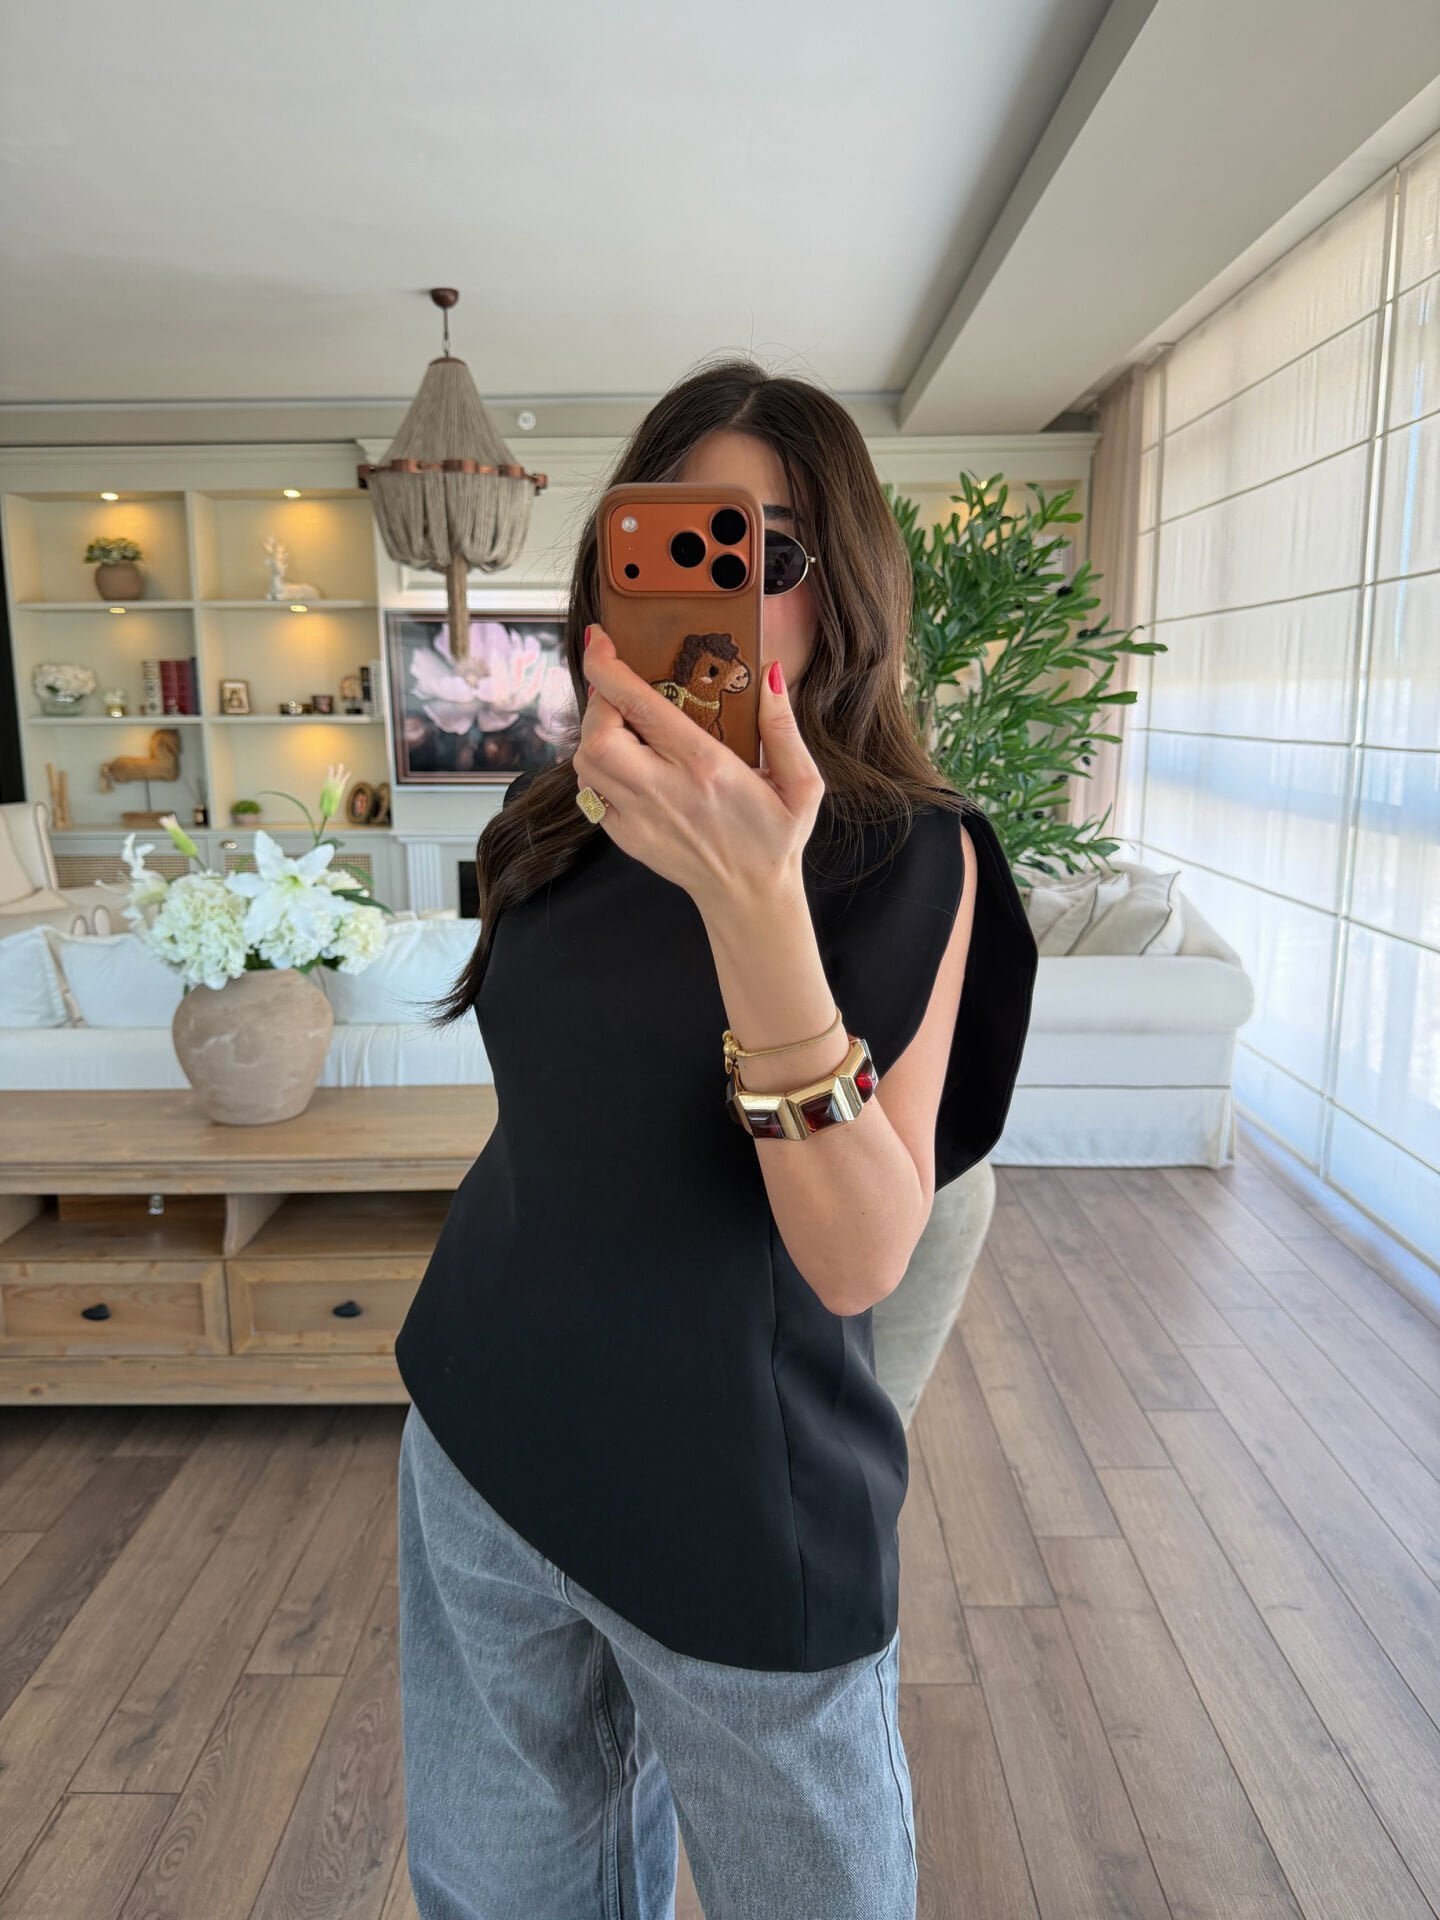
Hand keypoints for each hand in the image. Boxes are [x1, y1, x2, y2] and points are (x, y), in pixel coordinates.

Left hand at [573, 622, 823, 912]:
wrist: (750, 899)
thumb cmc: (776, 837)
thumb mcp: (802, 783)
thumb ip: (783, 727)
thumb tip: (769, 673)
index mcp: (705, 767)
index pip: (638, 707)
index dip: (607, 668)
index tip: (599, 642)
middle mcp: (663, 791)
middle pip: (597, 736)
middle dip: (596, 703)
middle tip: (618, 693)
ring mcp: (638, 818)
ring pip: (585, 763)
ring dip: (593, 734)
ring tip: (620, 724)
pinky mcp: (625, 836)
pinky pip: (590, 791)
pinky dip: (596, 767)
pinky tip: (626, 761)